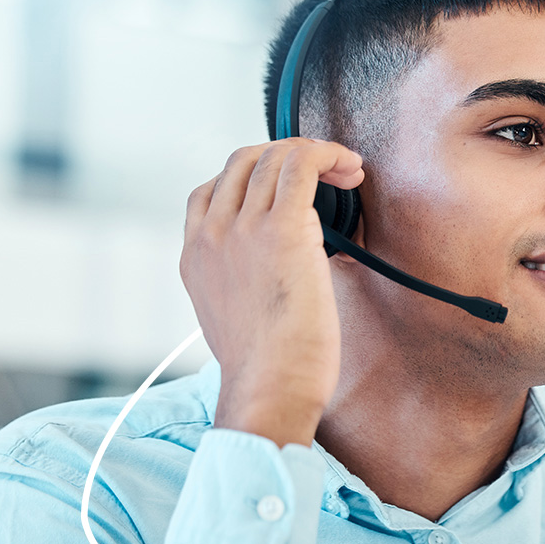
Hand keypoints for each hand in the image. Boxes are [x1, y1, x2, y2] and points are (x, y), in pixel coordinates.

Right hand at [180, 138, 363, 447]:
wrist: (270, 389)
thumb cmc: (265, 369)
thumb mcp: (232, 319)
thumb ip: (240, 282)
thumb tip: (276, 266)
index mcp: (194, 255)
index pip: (212, 188)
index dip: (254, 175)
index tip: (288, 187)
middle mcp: (212, 233)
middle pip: (243, 161)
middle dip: (286, 155)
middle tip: (324, 172)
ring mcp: (242, 228)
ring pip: (275, 157)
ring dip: (316, 154)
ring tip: (347, 171)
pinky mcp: (282, 229)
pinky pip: (302, 165)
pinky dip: (328, 155)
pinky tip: (349, 168)